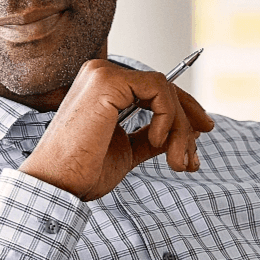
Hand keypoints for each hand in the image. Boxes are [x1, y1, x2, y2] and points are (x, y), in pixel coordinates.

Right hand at [19, 60, 213, 200]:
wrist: (57, 185)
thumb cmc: (82, 171)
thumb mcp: (127, 150)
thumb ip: (151, 136)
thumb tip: (184, 131)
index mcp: (102, 88)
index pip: (153, 89)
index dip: (183, 110)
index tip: (202, 133)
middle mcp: (100, 74)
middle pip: (164, 88)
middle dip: (187, 123)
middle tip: (193, 158)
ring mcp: (103, 74)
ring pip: (165, 90)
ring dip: (180, 128)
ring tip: (177, 161)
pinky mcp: (107, 82)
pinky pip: (159, 91)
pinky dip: (167, 118)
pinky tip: (158, 142)